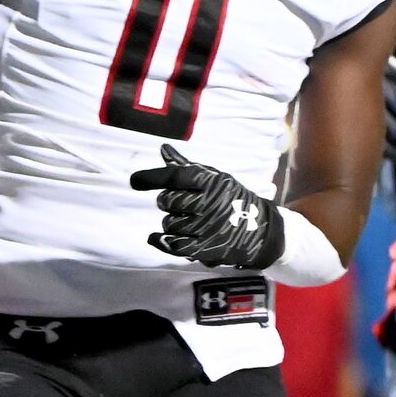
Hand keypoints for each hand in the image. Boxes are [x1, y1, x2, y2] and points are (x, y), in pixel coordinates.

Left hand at [128, 143, 282, 270]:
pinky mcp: (206, 248)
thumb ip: (185, 167)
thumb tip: (163, 148)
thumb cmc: (230, 199)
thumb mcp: (214, 178)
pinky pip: (172, 244)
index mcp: (212, 182)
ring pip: (169, 223)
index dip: (152, 178)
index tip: (134, 181)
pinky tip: (156, 237)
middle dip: (167, 202)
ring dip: (171, 222)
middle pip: (167, 201)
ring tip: (187, 221)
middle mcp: (210, 202)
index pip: (176, 176)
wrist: (261, 229)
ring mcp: (208, 226)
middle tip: (179, 204)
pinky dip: (160, 241)